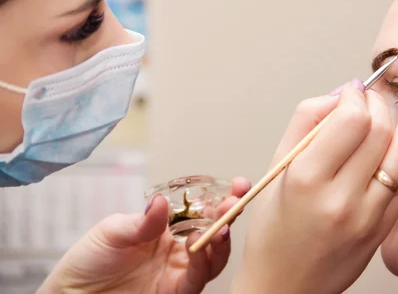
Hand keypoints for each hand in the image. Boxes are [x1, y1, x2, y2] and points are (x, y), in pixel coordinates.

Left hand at [39, 177, 250, 293]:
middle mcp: (179, 248)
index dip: (222, 197)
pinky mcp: (175, 292)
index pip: (202, 210)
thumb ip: (141, 221)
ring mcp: (179, 271)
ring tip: (222, 225)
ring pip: (214, 256)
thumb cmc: (90, 260)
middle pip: (215, 231)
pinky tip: (199, 246)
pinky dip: (202, 262)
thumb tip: (161, 203)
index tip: (238, 184)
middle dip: (230, 215)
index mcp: (168, 227)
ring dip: (222, 240)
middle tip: (235, 202)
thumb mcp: (113, 231)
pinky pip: (197, 278)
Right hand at [232, 74, 397, 293]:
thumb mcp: (275, 170)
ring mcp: (369, 217)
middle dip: (383, 102)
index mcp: (306, 180)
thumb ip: (305, 123)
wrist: (286, 286)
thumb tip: (342, 94)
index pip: (350, 120)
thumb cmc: (273, 230)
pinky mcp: (385, 228)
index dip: (356, 96)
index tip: (352, 91)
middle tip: (375, 93)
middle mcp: (341, 199)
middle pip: (381, 132)